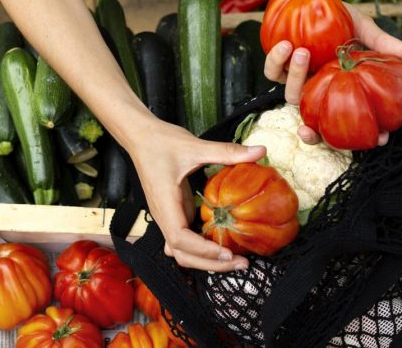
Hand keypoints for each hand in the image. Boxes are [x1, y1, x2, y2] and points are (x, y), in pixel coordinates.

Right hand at [124, 120, 265, 271]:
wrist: (141, 138)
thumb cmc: (162, 142)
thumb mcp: (195, 146)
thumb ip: (226, 151)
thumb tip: (260, 151)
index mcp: (165, 203)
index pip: (179, 239)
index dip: (202, 250)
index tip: (227, 252)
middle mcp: (164, 216)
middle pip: (182, 254)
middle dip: (210, 264)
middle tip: (242, 264)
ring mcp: (168, 217)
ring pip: (182, 252)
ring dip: (206, 261)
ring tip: (235, 260)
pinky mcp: (174, 214)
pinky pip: (185, 241)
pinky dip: (201, 250)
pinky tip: (222, 246)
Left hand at [263, 3, 401, 144]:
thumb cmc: (342, 18)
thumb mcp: (363, 29)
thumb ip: (380, 42)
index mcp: (340, 88)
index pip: (348, 122)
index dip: (360, 138)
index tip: (379, 139)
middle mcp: (319, 89)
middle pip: (314, 122)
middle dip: (312, 133)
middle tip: (309, 129)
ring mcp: (297, 81)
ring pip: (291, 96)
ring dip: (297, 77)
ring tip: (303, 51)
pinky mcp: (278, 67)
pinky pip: (272, 72)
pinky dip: (276, 61)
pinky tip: (285, 44)